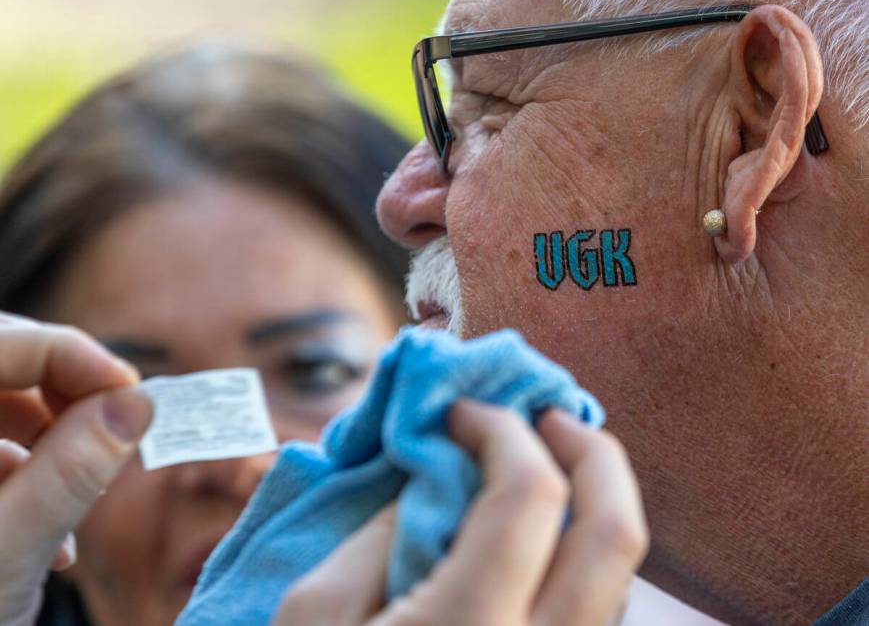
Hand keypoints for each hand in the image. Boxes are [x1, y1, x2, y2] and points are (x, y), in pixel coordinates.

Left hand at [0, 312, 152, 625]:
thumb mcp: (7, 552)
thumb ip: (70, 472)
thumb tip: (136, 403)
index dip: (69, 356)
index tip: (133, 392)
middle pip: (1, 360)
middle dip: (65, 392)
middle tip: (117, 427)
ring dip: (55, 439)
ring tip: (81, 497)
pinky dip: (33, 472)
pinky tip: (53, 534)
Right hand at [273, 399, 647, 625]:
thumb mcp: (313, 616)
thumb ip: (381, 529)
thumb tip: (435, 468)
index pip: (530, 496)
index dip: (501, 431)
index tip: (460, 410)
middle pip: (615, 532)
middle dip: (590, 452)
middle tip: (541, 415)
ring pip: (618, 576)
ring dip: (592, 501)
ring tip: (541, 462)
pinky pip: (598, 613)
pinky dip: (579, 553)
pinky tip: (536, 533)